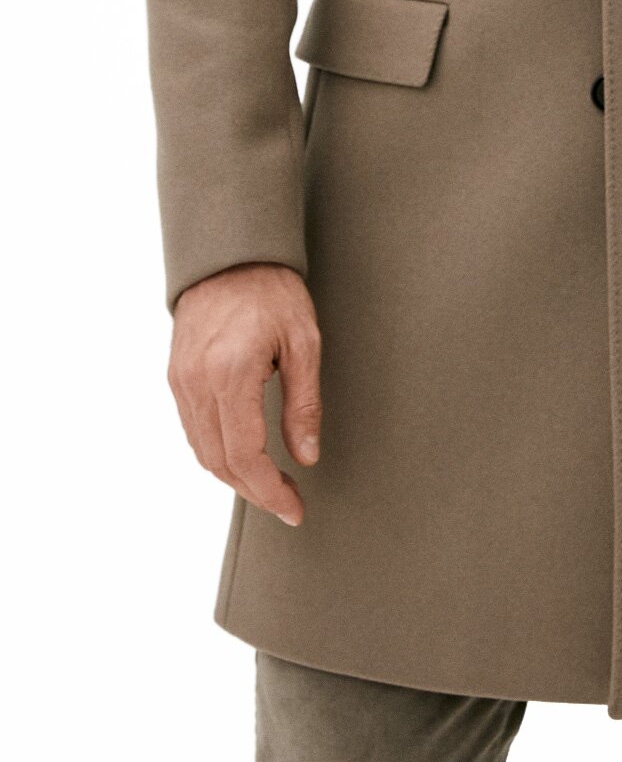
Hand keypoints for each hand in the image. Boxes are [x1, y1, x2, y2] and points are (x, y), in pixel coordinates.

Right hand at [167, 262, 321, 527]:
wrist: (230, 253)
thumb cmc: (273, 290)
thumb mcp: (304, 342)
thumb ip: (303, 404)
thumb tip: (305, 457)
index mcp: (230, 374)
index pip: (244, 455)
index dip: (269, 490)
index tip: (294, 509)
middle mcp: (197, 383)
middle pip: (219, 461)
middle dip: (254, 490)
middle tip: (288, 502)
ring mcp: (181, 381)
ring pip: (201, 450)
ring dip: (234, 476)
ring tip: (271, 485)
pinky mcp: (176, 376)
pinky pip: (193, 429)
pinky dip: (217, 452)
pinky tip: (244, 455)